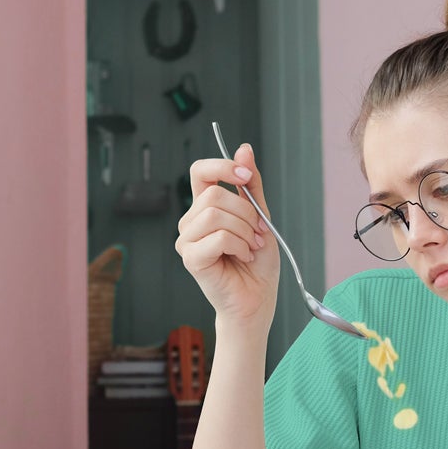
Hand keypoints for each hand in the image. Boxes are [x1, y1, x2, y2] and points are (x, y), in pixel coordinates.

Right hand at [175, 144, 279, 332]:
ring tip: (250, 247)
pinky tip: (242, 258)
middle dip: (247, 213)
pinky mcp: (191, 258)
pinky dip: (239, 246)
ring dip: (245, 231)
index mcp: (205, 207)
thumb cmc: (256, 263)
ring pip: (216, 214)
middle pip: (215, 194)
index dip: (223, 166)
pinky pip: (218, 236)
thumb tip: (244, 149)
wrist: (257, 299)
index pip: (200, 170)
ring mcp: (187, 240)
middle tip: (258, 233)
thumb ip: (250, 186)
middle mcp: (191, 221)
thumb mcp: (260, 217)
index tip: (246, 177)